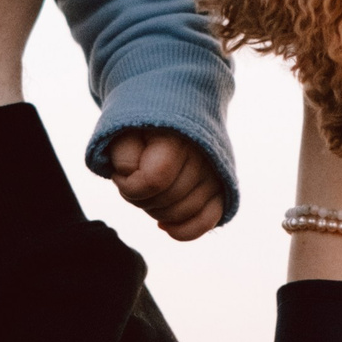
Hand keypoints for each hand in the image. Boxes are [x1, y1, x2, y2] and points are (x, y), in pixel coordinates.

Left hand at [108, 129, 224, 240]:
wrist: (177, 110)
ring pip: (181, 214)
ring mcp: (216, 175)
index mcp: (178, 137)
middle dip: (140, 199)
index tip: (119, 174)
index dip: (129, 186)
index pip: (154, 181)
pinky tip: (163, 225)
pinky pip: (207, 222)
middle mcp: (203, 156)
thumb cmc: (145, 127)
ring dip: (156, 211)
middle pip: (166, 201)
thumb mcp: (124, 130)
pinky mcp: (222, 190)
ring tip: (148, 193)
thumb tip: (133, 177)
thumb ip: (123, 153)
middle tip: (133, 181)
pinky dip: (183, 230)